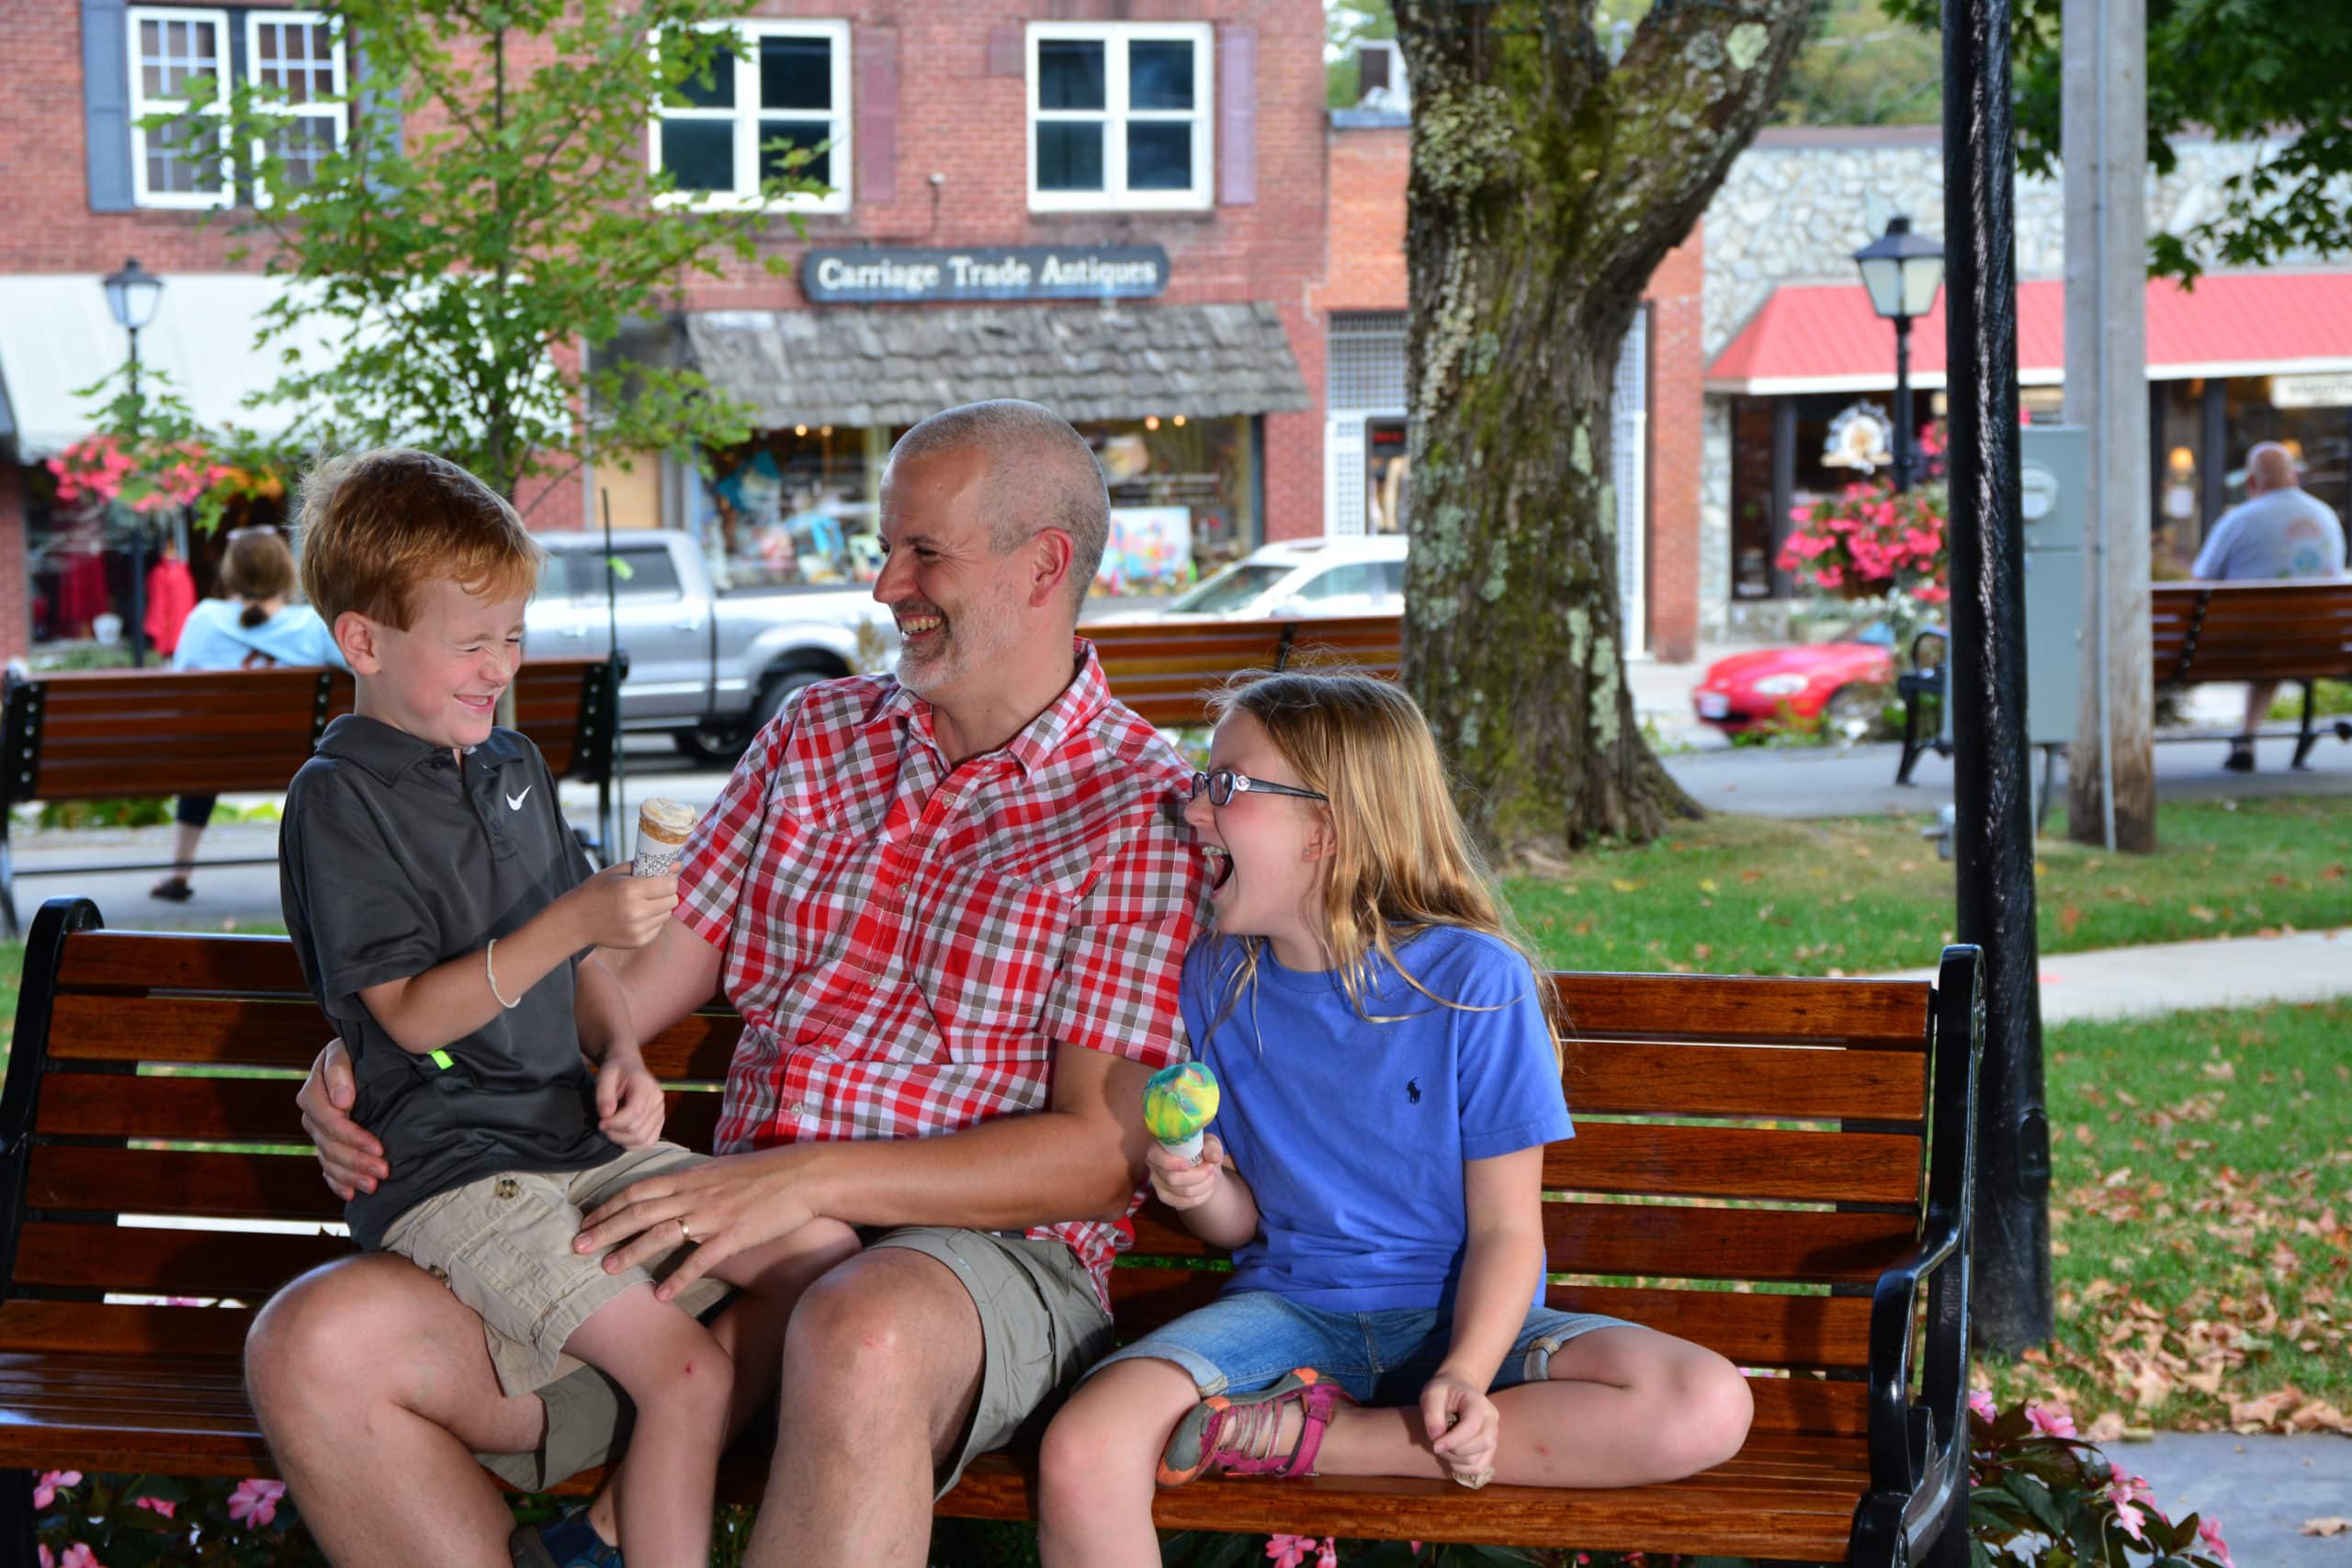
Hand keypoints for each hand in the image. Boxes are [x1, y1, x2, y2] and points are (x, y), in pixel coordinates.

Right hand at [296, 1038, 387, 1200]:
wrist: (362, 1057)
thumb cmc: (357, 1051)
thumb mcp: (346, 1050)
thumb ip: (339, 1069)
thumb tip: (342, 1100)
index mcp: (314, 1092)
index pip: (329, 1121)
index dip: (352, 1137)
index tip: (379, 1147)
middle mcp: (313, 1115)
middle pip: (329, 1145)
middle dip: (357, 1161)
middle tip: (384, 1172)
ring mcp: (319, 1132)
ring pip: (329, 1160)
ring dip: (350, 1176)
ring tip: (374, 1186)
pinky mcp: (328, 1143)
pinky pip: (327, 1168)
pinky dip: (338, 1183)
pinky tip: (352, 1194)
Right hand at [562, 865, 677, 950]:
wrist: (576, 920)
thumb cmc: (596, 891)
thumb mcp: (617, 872)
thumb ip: (647, 866)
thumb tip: (677, 865)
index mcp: (631, 890)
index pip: (669, 885)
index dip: (668, 879)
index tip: (663, 877)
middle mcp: (636, 911)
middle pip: (672, 900)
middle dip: (666, 893)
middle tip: (654, 889)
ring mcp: (638, 929)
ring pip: (667, 914)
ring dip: (660, 907)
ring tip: (642, 903)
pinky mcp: (638, 941)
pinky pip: (658, 927)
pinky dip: (652, 921)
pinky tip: (636, 916)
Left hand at [575, 1146, 817, 1301]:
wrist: (803, 1176)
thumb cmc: (765, 1173)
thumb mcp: (722, 1170)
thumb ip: (693, 1182)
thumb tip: (671, 1190)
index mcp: (691, 1177)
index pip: (639, 1190)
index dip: (609, 1206)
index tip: (586, 1222)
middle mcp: (695, 1194)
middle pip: (640, 1211)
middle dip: (606, 1229)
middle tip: (578, 1247)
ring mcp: (714, 1215)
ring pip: (662, 1233)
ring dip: (631, 1251)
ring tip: (607, 1269)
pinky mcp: (734, 1235)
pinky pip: (701, 1259)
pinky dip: (679, 1278)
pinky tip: (661, 1295)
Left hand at [595, 1050, 665, 1148]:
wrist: (628, 1066)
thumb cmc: (615, 1070)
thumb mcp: (604, 1076)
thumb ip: (604, 1095)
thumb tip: (606, 1115)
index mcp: (646, 1086)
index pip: (634, 1113)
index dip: (615, 1123)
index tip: (600, 1122)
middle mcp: (658, 1100)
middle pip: (638, 1130)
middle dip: (615, 1133)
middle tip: (603, 1125)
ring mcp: (661, 1112)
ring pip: (643, 1140)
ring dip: (622, 1141)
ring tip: (611, 1130)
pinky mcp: (659, 1122)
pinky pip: (649, 1142)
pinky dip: (634, 1145)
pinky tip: (622, 1137)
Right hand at [1145, 1133, 1224, 1210]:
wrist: (1202, 1168)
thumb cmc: (1202, 1150)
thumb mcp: (1209, 1142)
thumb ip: (1212, 1147)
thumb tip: (1213, 1157)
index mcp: (1158, 1146)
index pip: (1156, 1157)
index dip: (1170, 1163)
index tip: (1188, 1164)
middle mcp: (1154, 1165)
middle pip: (1172, 1178)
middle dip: (1197, 1175)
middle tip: (1212, 1168)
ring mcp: (1157, 1183)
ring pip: (1181, 1191)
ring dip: (1202, 1186)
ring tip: (1213, 1176)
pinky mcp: (1165, 1197)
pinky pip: (1183, 1203)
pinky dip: (1200, 1197)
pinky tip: (1209, 1189)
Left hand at [1422, 1371, 1499, 1488]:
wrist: (1456, 1393)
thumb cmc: (1443, 1392)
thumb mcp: (1432, 1394)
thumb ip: (1431, 1413)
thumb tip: (1436, 1437)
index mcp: (1478, 1402)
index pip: (1472, 1425)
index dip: (1453, 1440)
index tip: (1434, 1445)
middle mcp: (1492, 1419)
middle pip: (1483, 1443)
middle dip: (1456, 1451)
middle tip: (1437, 1444)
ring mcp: (1493, 1435)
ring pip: (1480, 1459)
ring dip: (1456, 1461)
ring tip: (1443, 1448)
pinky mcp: (1490, 1449)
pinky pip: (1480, 1468)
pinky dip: (1462, 1469)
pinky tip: (1451, 1458)